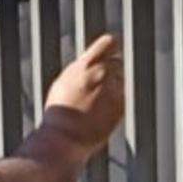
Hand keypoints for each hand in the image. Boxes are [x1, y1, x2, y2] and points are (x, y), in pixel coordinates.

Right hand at [42, 33, 123, 155]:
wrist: (64, 138)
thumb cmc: (59, 114)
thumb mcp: (64, 81)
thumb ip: (81, 69)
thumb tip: (91, 62)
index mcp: (85, 65)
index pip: (109, 43)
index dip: (110, 47)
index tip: (110, 51)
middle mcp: (101, 74)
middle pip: (116, 63)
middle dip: (110, 72)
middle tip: (98, 87)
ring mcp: (113, 90)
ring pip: (121, 80)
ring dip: (113, 87)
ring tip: (96, 102)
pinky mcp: (121, 105)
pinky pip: (123, 97)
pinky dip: (116, 102)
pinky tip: (101, 112)